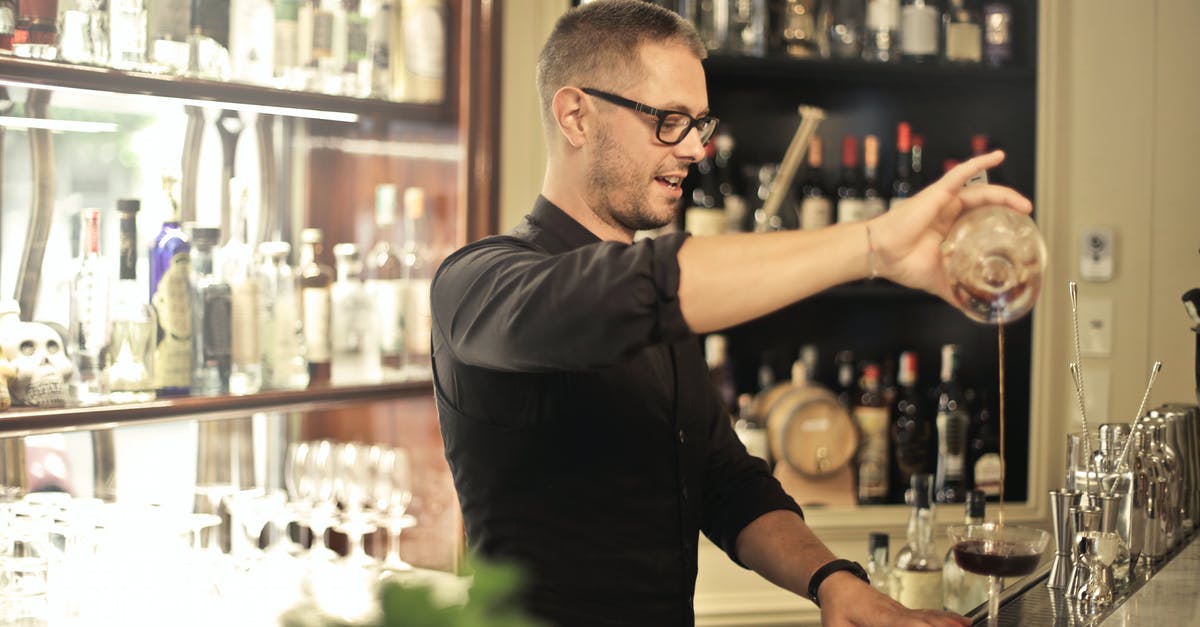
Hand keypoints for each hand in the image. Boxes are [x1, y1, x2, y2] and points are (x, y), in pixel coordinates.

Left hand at [817, 572, 970, 626]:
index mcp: (878, 616)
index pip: (902, 622)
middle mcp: (896, 611)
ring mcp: (903, 610)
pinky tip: (963, 621)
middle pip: (924, 620)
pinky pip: (930, 615)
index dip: (919, 626)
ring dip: (950, 622)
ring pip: (931, 616)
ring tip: (968, 626)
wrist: (838, 583)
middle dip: (943, 626)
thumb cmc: (837, 607)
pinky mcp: (906, 612)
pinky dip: (948, 618)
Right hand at [867, 150, 1032, 303]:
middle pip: (984, 204)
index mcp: (948, 229)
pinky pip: (960, 174)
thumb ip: (956, 290)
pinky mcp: (937, 193)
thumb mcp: (939, 280)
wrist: (882, 255)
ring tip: (1023, 204)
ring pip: (979, 191)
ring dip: (1004, 194)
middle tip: (1026, 215)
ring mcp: (943, 201)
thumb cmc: (902, 263)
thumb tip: (972, 308)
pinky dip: (979, 162)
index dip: (998, 221)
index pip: (979, 219)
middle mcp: (947, 212)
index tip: (1018, 229)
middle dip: (1008, 207)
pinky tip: (997, 156)